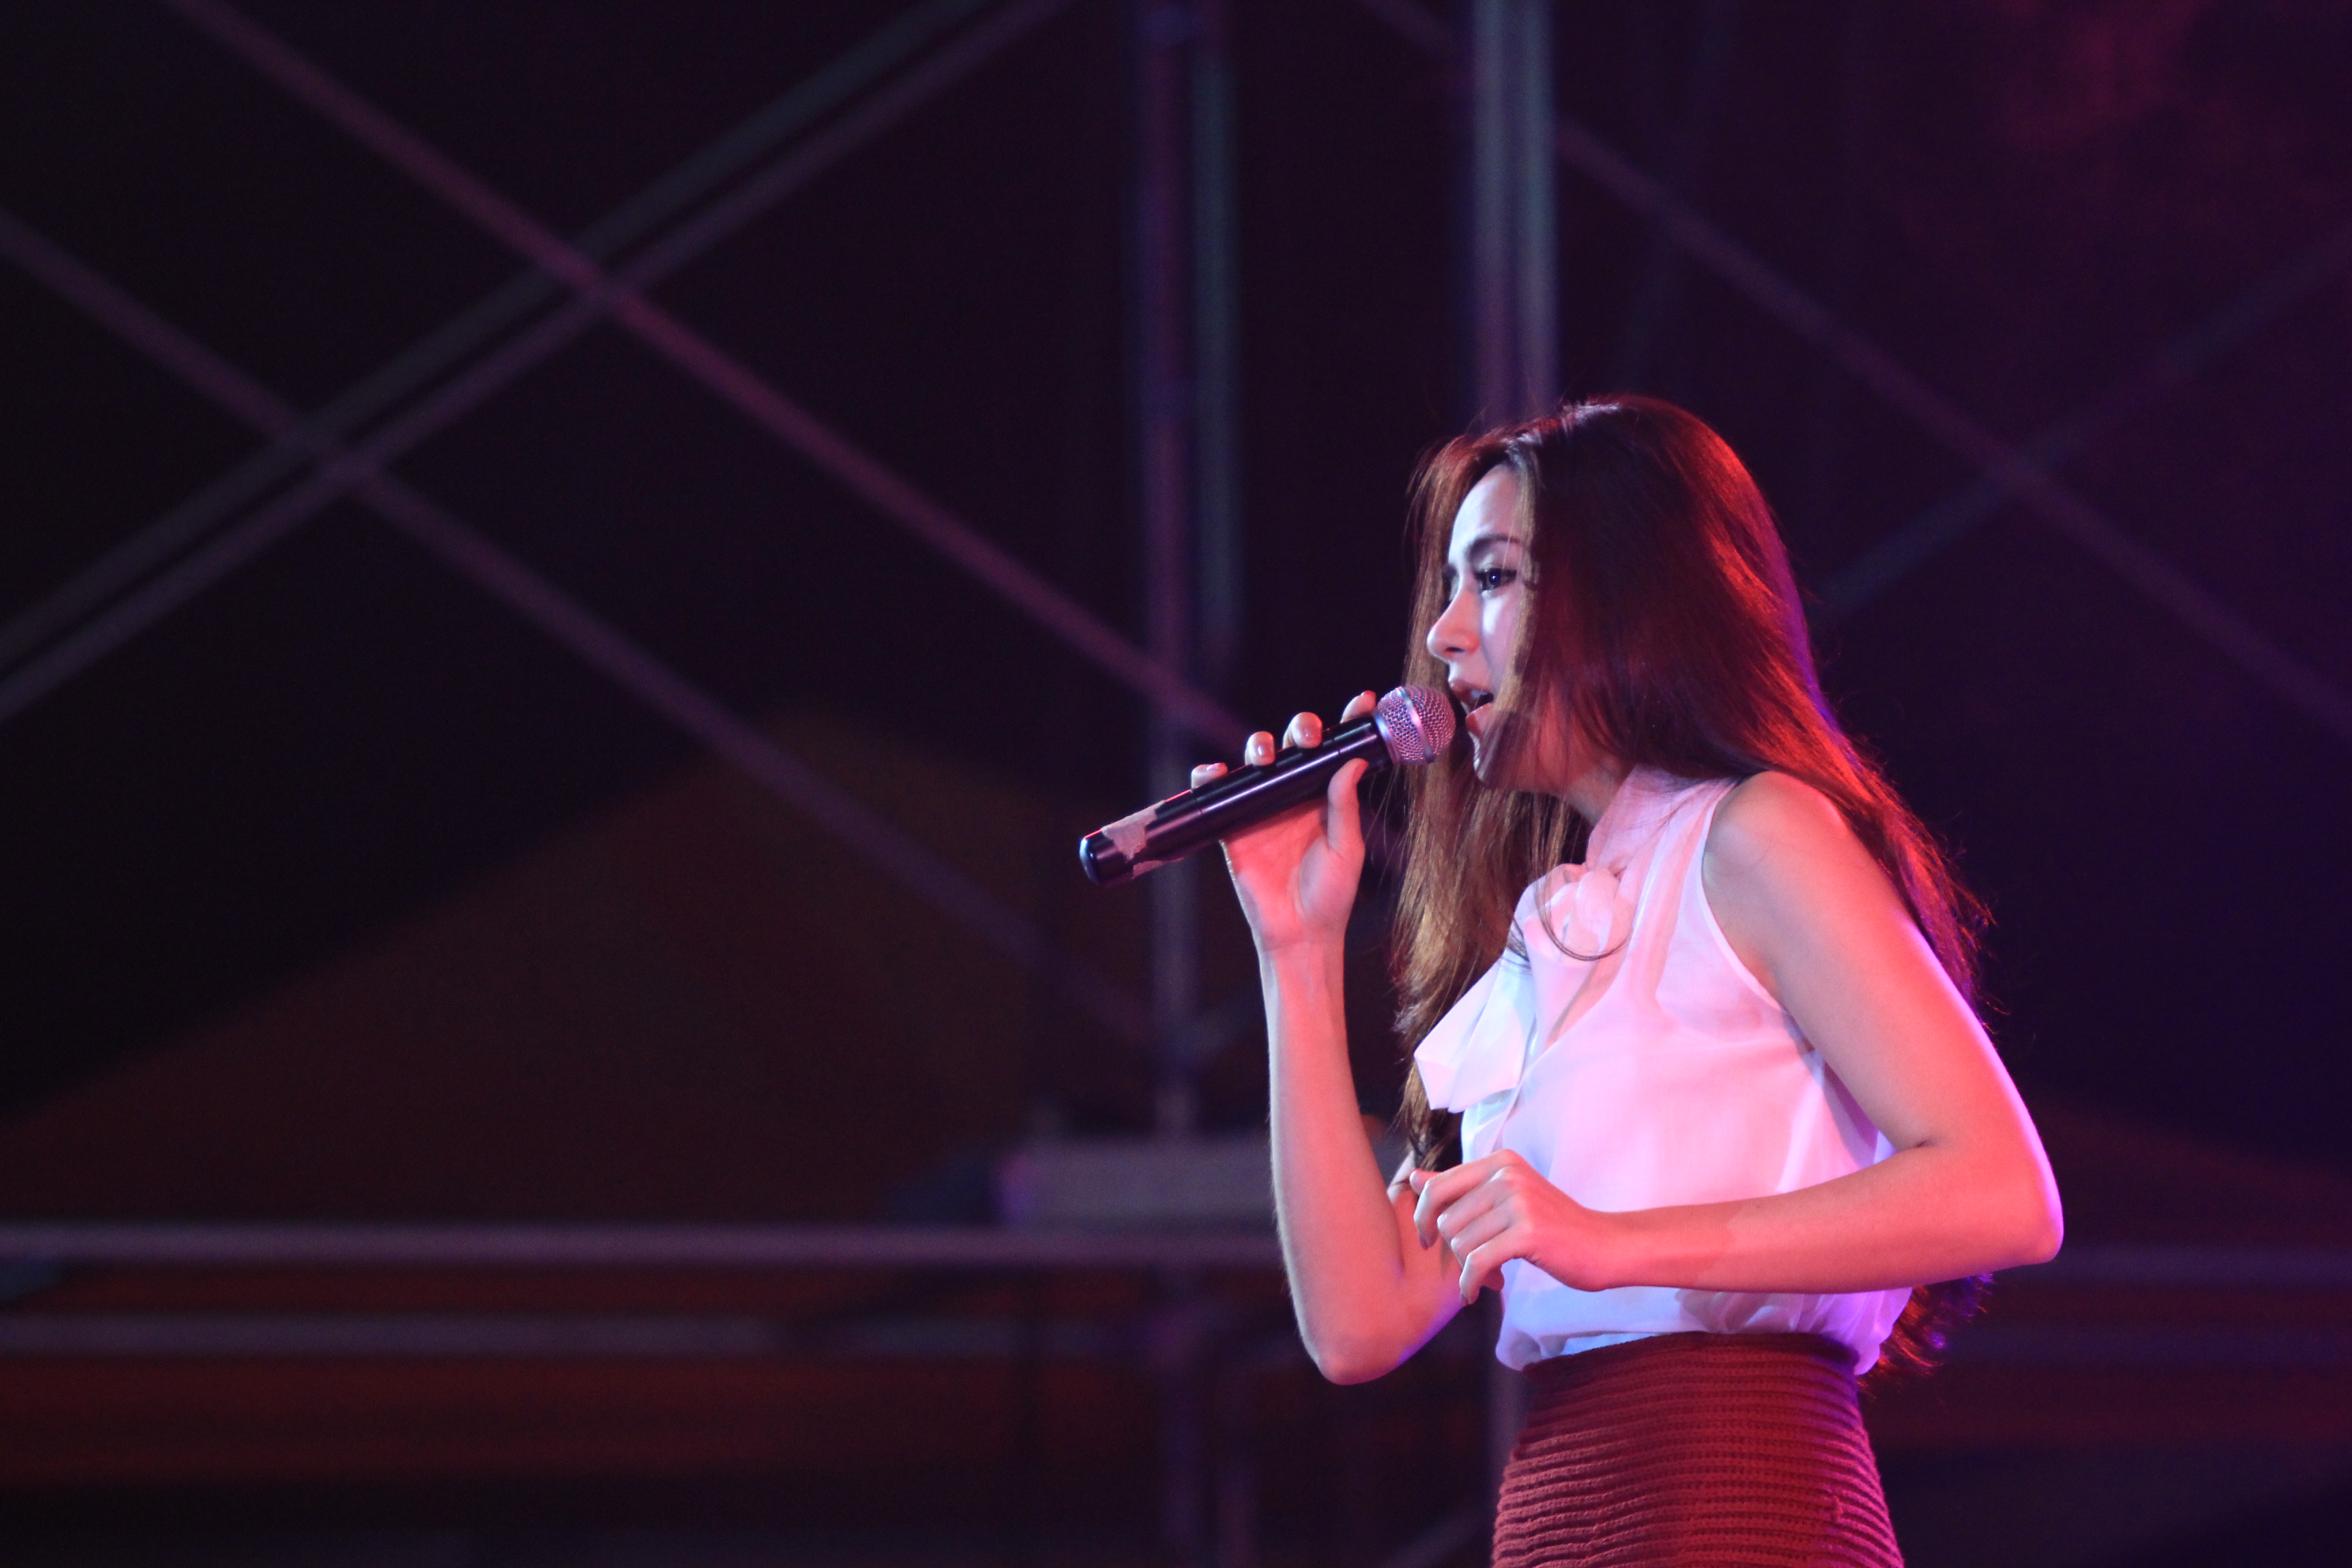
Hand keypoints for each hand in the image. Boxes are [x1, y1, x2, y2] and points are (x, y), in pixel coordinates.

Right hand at [1191, 692, 1378, 954]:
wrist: (1297, 933)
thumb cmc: (1330, 896)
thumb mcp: (1347, 849)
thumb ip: (1345, 806)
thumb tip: (1353, 762)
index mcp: (1327, 797)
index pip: (1337, 751)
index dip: (1348, 723)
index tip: (1363, 702)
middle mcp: (1295, 795)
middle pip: (1295, 745)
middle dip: (1302, 728)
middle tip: (1308, 737)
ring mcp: (1263, 807)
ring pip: (1257, 760)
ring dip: (1259, 746)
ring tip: (1264, 757)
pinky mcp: (1234, 824)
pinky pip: (1219, 792)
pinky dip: (1210, 776)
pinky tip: (1215, 773)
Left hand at [1407, 1151, 1619, 1304]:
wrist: (1605, 1246)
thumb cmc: (1554, 1226)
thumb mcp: (1506, 1199)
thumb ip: (1459, 1188)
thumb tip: (1412, 1178)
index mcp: (1500, 1163)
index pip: (1437, 1187)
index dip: (1424, 1218)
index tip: (1429, 1241)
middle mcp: (1507, 1175)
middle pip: (1447, 1220)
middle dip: (1456, 1250)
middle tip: (1478, 1265)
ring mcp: (1519, 1201)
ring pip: (1461, 1243)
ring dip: (1470, 1269)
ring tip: (1493, 1275)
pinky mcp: (1528, 1232)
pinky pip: (1477, 1263)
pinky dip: (1471, 1283)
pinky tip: (1477, 1294)